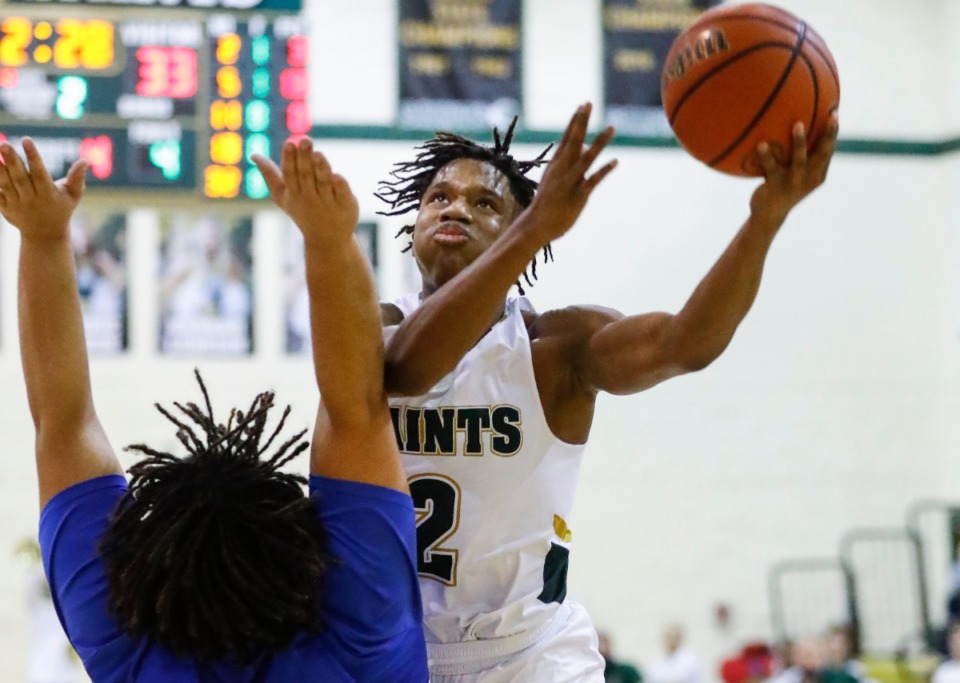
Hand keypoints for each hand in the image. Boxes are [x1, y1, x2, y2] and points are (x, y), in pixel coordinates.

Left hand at [0, 137, 86, 242]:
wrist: (45, 235)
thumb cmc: (62, 209)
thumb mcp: (73, 195)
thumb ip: (77, 178)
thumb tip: (84, 161)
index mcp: (48, 194)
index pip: (39, 173)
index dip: (33, 157)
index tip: (27, 139)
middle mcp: (31, 199)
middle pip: (20, 178)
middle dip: (12, 161)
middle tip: (4, 144)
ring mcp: (16, 205)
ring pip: (5, 184)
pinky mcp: (5, 208)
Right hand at [252, 138, 358, 247]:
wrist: (327, 241)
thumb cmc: (303, 212)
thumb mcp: (283, 197)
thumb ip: (270, 176)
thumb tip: (253, 155)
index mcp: (294, 193)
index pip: (290, 174)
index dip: (289, 159)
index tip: (289, 143)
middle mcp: (310, 197)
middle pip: (306, 176)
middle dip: (305, 158)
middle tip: (305, 140)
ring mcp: (328, 202)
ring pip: (324, 183)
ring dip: (321, 168)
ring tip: (319, 153)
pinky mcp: (346, 205)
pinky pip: (342, 194)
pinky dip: (340, 186)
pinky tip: (337, 175)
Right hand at [523, 102, 616, 241]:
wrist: (537, 225)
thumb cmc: (547, 203)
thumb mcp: (555, 179)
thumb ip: (570, 162)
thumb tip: (583, 147)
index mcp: (556, 165)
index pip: (566, 138)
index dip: (575, 121)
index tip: (582, 105)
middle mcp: (562, 170)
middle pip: (573, 141)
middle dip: (581, 122)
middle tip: (588, 103)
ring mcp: (570, 182)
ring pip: (586, 158)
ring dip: (599, 143)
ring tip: (611, 128)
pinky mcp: (578, 195)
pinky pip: (593, 180)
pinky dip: (604, 171)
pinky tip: (615, 161)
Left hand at [750, 112, 838, 225]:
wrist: (768, 214)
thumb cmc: (782, 187)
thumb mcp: (796, 173)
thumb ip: (800, 156)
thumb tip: (797, 124)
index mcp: (818, 174)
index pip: (829, 151)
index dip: (833, 132)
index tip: (835, 112)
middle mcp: (809, 178)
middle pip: (822, 154)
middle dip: (828, 134)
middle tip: (831, 116)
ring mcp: (794, 183)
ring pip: (799, 160)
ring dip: (800, 142)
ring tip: (797, 124)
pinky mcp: (776, 187)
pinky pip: (771, 168)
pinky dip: (766, 156)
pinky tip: (761, 143)